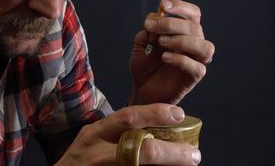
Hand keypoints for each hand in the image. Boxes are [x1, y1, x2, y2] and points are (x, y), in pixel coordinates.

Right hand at [55, 104, 200, 165]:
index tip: (178, 113)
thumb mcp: (92, 139)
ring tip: (187, 164)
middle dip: (172, 153)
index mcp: (95, 133)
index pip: (128, 118)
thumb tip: (152, 130)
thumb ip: (116, 133)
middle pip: (142, 151)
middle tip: (194, 154)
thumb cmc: (81, 160)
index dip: (155, 113)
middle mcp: (98, 152)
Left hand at [129, 0, 214, 104]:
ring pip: (204, 46)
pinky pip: (197, 67)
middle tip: (152, 26)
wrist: (141, 88)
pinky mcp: (194, 77)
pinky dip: (180, 59)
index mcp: (183, 31)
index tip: (164, 5)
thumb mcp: (141, 42)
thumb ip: (149, 29)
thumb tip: (155, 17)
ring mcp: (195, 61)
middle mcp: (193, 44)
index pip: (192, 14)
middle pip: (195, 27)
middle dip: (171, 23)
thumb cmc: (145, 63)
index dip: (181, 7)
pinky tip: (164, 57)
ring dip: (181, 40)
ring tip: (161, 42)